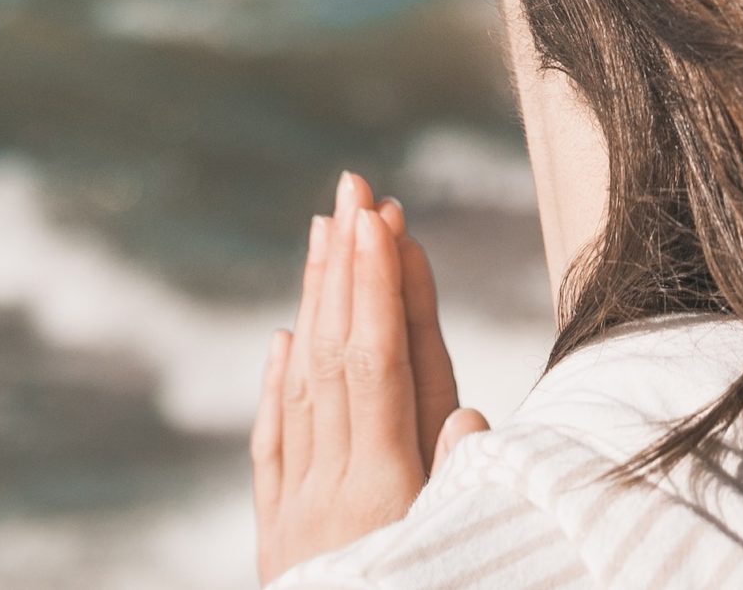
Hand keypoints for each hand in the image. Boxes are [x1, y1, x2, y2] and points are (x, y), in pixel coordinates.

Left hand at [251, 170, 489, 584]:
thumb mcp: (453, 560)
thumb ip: (460, 491)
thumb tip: (468, 414)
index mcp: (383, 492)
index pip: (379, 363)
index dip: (380, 285)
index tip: (383, 216)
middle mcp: (333, 493)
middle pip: (337, 357)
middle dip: (346, 268)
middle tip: (350, 189)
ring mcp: (298, 514)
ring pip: (304, 389)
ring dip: (315, 305)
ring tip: (320, 234)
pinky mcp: (278, 544)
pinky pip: (273, 450)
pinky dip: (280, 390)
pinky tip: (284, 345)